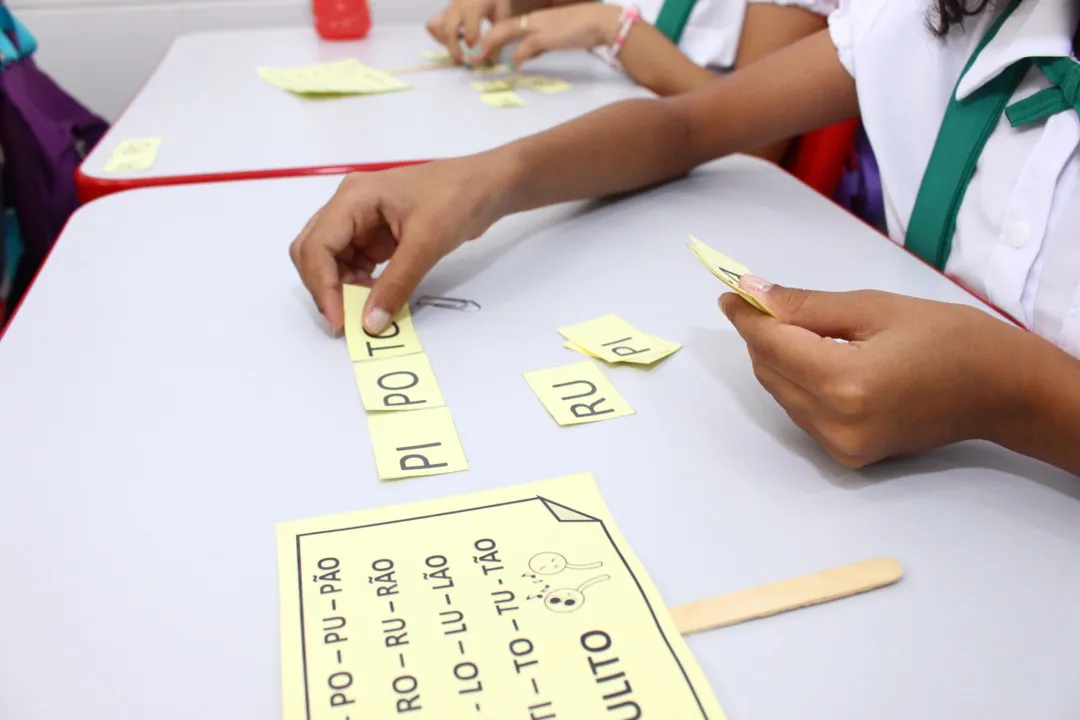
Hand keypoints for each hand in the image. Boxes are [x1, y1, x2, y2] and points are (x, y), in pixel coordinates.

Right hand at [289, 158, 508, 334]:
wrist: (488, 186)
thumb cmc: (458, 198)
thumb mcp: (427, 244)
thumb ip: (396, 285)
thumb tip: (370, 323)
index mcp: (354, 197)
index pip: (317, 246)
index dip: (322, 287)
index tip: (340, 321)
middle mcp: (350, 206)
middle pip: (314, 251)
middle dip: (325, 288)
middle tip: (345, 321)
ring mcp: (361, 219)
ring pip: (331, 260)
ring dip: (342, 288)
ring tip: (365, 310)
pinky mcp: (375, 233)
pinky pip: (354, 263)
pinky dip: (358, 284)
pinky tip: (376, 297)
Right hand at [427, 0, 513, 62]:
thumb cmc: (495, 0)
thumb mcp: (503, 14)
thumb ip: (498, 35)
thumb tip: (492, 59)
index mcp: (474, 7)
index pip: (470, 34)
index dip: (475, 50)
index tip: (482, 60)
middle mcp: (457, 7)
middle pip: (448, 31)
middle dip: (455, 50)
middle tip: (464, 62)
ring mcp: (448, 8)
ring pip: (437, 28)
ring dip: (445, 43)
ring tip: (459, 50)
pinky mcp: (444, 11)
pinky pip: (433, 25)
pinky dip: (439, 36)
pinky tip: (453, 40)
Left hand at [472, 4, 621, 67]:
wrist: (600, 22)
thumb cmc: (581, 30)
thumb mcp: (554, 38)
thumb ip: (537, 46)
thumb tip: (523, 59)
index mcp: (534, 19)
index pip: (507, 26)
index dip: (492, 38)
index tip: (482, 51)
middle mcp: (532, 20)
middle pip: (500, 28)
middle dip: (484, 42)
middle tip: (473, 57)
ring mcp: (538, 26)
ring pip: (505, 32)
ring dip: (490, 46)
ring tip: (481, 59)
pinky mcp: (546, 36)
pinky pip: (525, 47)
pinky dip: (517, 58)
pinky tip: (514, 67)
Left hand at [719, 276, 1035, 467]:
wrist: (1001, 390)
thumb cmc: (950, 338)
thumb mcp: (875, 307)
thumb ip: (806, 305)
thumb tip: (753, 293)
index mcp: (846, 384)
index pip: (772, 345)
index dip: (747, 317)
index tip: (731, 294)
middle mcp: (837, 424)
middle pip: (769, 372)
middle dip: (762, 335)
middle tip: (765, 301)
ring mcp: (841, 446)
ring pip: (782, 393)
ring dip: (779, 359)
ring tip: (802, 326)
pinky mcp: (848, 456)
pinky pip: (802, 412)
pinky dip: (799, 382)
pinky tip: (820, 357)